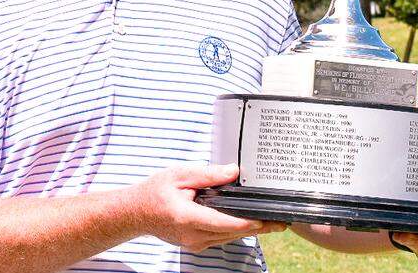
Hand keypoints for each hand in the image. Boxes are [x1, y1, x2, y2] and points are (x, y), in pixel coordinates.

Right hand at [132, 164, 286, 251]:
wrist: (136, 212)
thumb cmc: (155, 192)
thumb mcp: (181, 175)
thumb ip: (209, 174)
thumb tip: (234, 172)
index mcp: (188, 217)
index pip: (225, 224)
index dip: (249, 223)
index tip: (268, 219)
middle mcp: (192, 235)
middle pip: (232, 234)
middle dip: (258, 228)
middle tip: (281, 221)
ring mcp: (194, 243)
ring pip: (228, 239)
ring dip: (249, 231)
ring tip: (272, 224)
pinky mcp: (195, 245)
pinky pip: (220, 239)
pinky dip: (235, 232)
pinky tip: (249, 224)